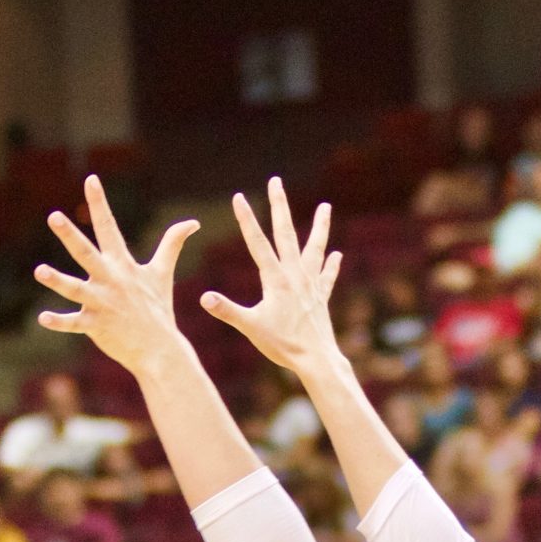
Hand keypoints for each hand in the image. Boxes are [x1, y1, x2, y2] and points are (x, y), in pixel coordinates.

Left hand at [35, 175, 200, 375]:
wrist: (159, 348)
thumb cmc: (157, 309)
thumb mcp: (162, 273)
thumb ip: (173, 244)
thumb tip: (193, 222)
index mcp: (123, 265)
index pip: (109, 227)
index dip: (99, 203)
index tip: (90, 179)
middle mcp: (110, 280)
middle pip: (86, 253)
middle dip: (70, 235)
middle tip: (53, 216)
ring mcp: (102, 303)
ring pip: (75, 289)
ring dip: (57, 280)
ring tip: (39, 271)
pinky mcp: (96, 325)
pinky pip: (74, 323)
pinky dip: (59, 322)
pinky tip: (42, 318)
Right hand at [200, 177, 343, 372]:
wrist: (317, 359)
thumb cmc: (283, 345)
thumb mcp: (251, 327)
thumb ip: (227, 310)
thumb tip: (204, 297)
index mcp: (276, 279)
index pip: (257, 243)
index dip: (246, 219)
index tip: (238, 197)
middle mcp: (295, 275)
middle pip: (286, 233)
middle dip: (279, 206)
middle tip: (276, 181)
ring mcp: (311, 285)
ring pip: (315, 248)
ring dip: (319, 226)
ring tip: (326, 206)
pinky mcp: (321, 298)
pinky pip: (327, 276)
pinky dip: (331, 265)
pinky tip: (336, 254)